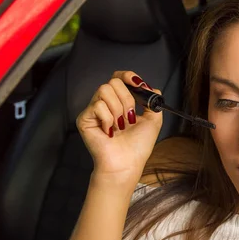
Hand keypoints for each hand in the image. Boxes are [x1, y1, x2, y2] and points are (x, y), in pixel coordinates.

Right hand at [76, 71, 162, 185]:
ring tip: (120, 126)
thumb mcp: (153, 120)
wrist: (127, 163)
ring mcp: (94, 110)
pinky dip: (108, 119)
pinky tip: (109, 131)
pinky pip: (98, 105)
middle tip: (130, 118)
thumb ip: (153, 101)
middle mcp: (106, 103)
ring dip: (118, 109)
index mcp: (121, 102)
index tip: (137, 82)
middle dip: (127, 99)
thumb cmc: (138, 146)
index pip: (119, 78)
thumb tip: (151, 88)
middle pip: (113, 81)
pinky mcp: (85, 118)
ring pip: (105, 90)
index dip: (127, 76)